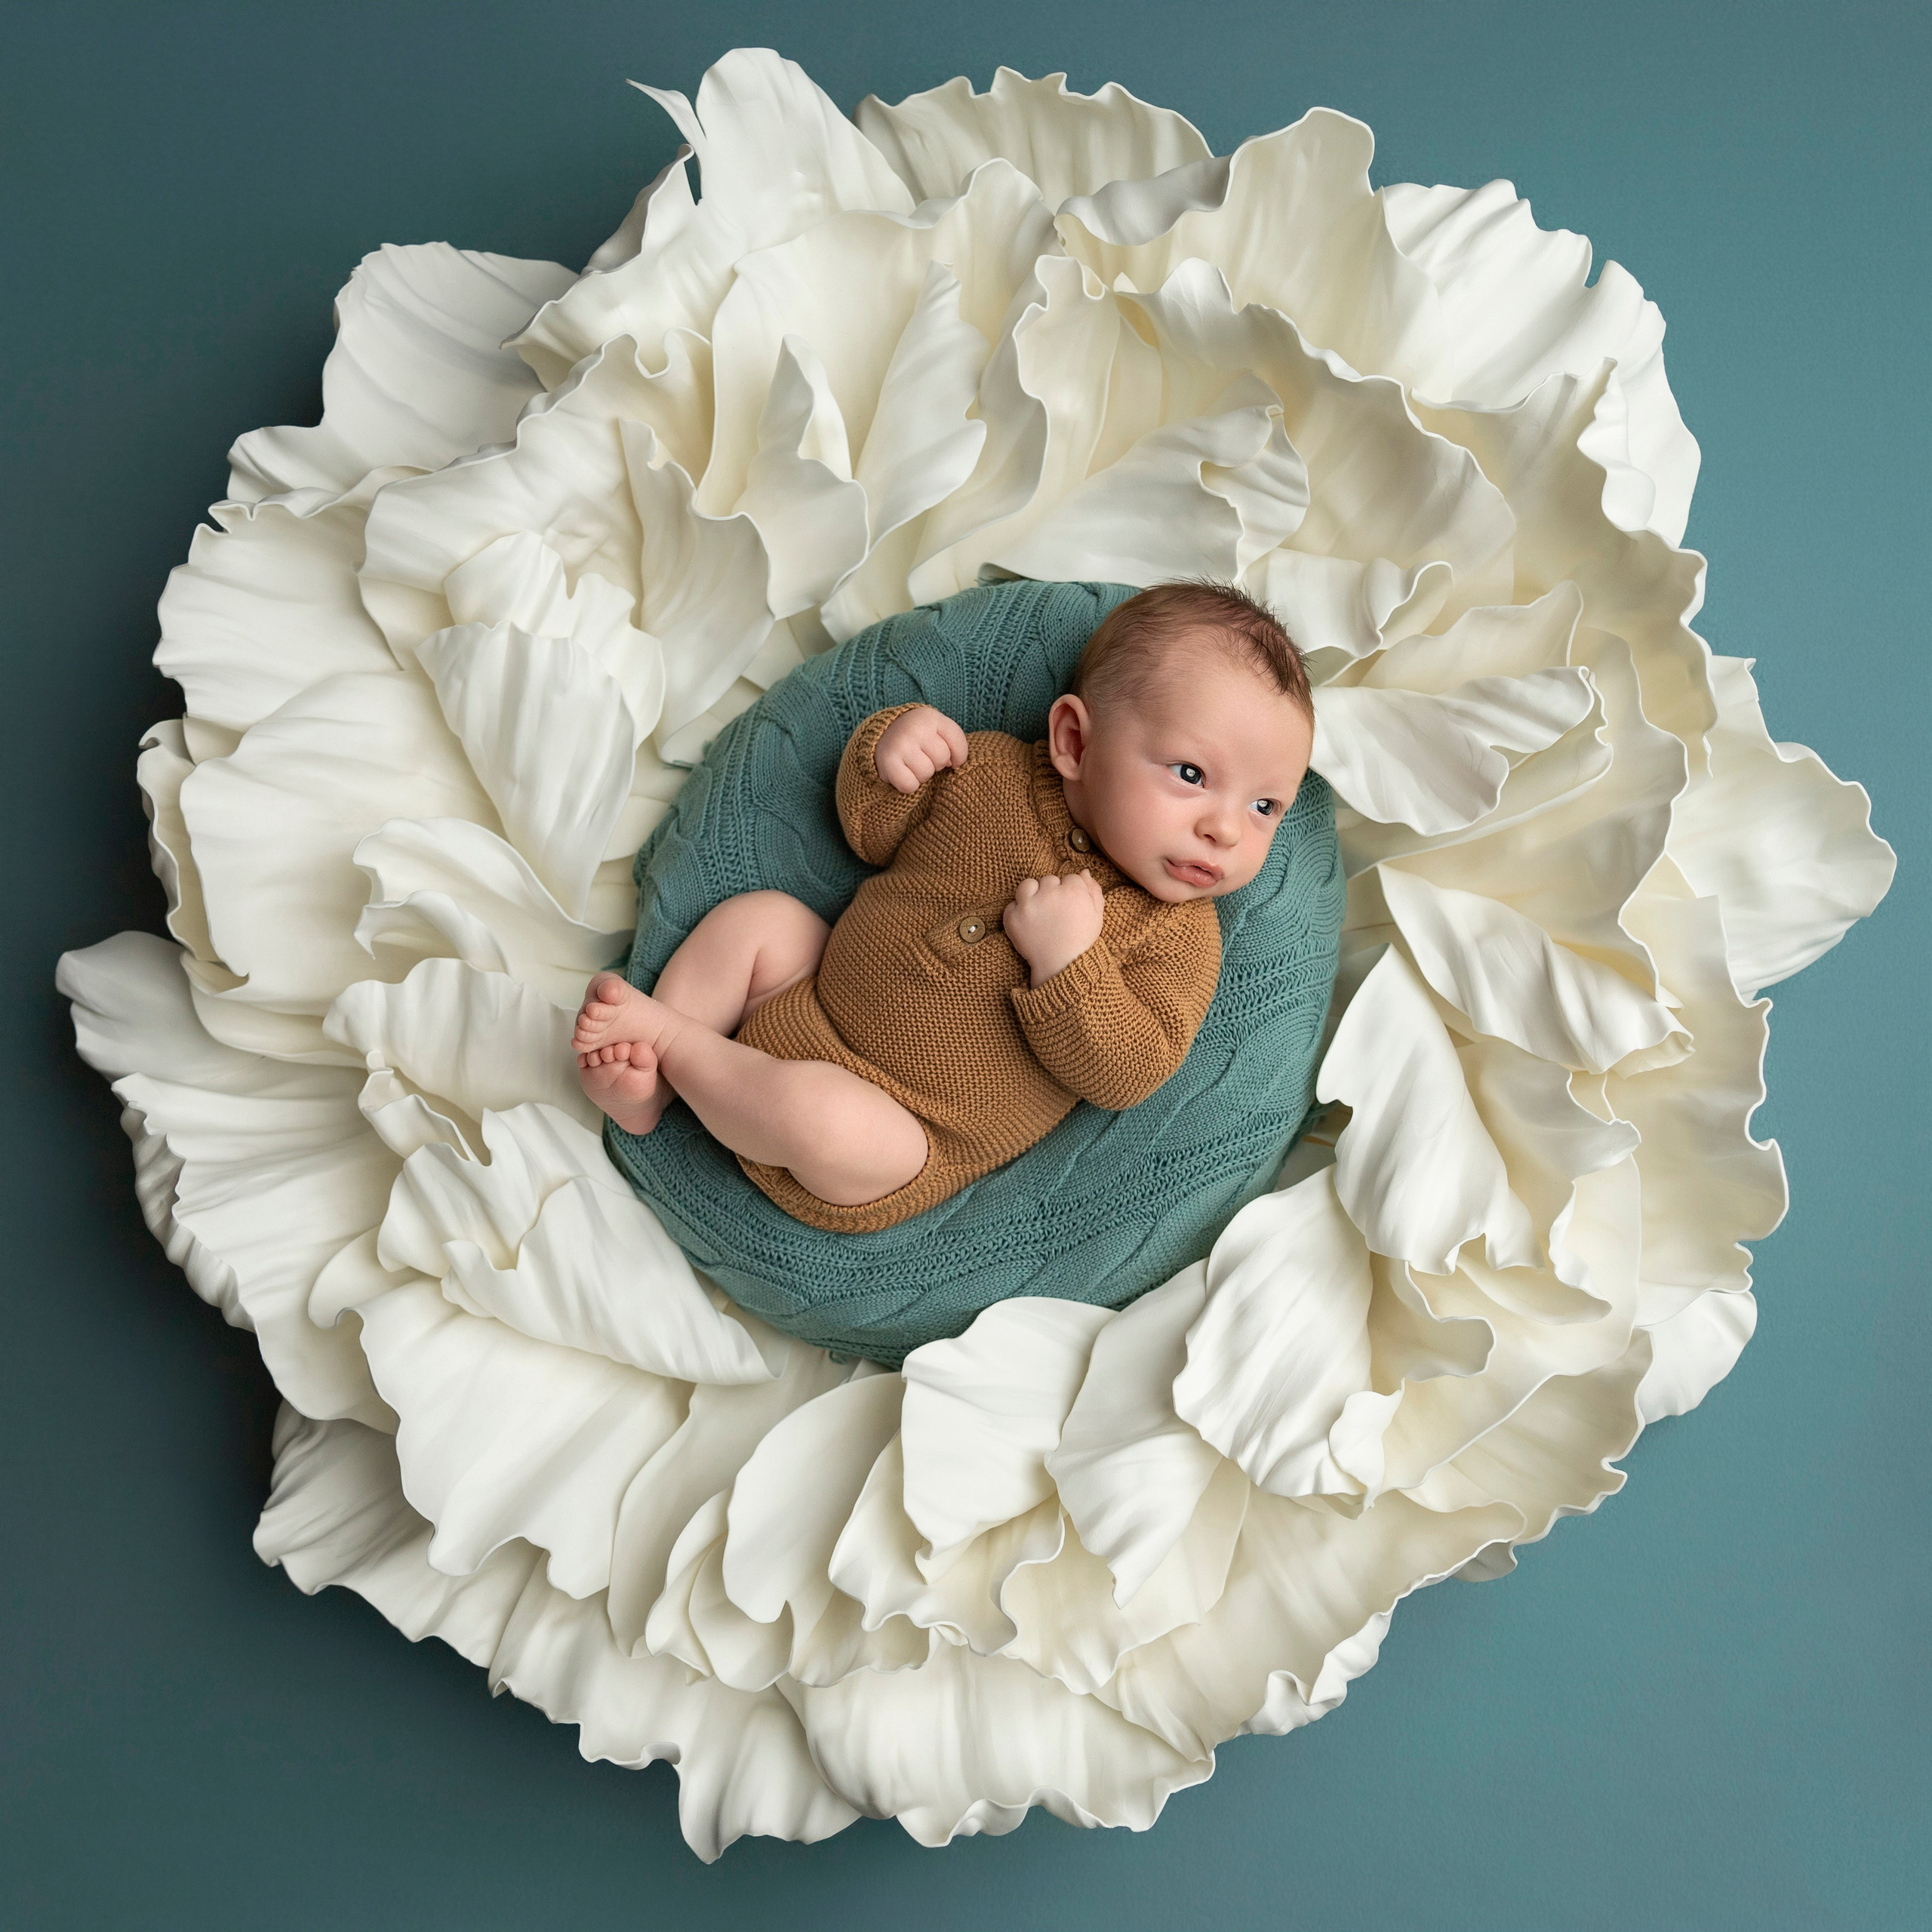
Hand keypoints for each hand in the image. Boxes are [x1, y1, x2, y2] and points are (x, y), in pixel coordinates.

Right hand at [874, 705, 968, 794]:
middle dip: (936, 764)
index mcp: (930, 717)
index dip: (959, 755)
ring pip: (926, 773)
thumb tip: (954, 765)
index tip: (952, 759)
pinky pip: (910, 785)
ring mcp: (900, 743)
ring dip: (921, 775)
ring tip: (912, 764)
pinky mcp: (888, 761)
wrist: (881, 736)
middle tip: (923, 757)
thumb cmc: (917, 737)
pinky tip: (903, 772)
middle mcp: (915, 727)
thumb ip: (952, 742)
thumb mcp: (936, 730)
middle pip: (942, 759)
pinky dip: (908, 785)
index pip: (958, 741)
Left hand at [1003, 870, 1105, 986]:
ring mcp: (1029, 905)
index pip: (1070, 877)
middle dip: (1052, 892)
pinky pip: (1012, 904)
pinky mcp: (1012, 917)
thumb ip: (1093, 890)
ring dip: (1032, 894)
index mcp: (1073, 891)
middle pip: (1049, 879)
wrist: (1062, 966)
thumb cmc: (1082, 941)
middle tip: (1056, 912)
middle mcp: (1050, 894)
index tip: (1071, 906)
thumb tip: (1084, 871)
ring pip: (1027, 885)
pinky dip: (1018, 912)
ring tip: (1040, 912)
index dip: (1072, 892)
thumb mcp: (1097, 915)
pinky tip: (1029, 923)